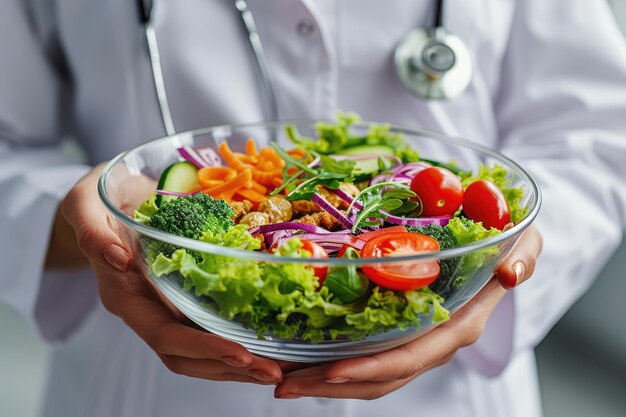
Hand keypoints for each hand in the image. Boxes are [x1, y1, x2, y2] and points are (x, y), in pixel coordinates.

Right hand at [56, 165, 282, 384]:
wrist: (113, 195)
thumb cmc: (100, 197)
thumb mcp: (85, 203)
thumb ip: (93, 232)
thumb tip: (118, 259)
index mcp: (124, 294)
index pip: (163, 335)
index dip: (202, 348)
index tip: (241, 354)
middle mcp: (146, 308)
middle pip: (186, 355)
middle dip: (228, 368)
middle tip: (272, 373)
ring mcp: (166, 304)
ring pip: (199, 350)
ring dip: (237, 364)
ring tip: (276, 369)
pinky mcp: (184, 294)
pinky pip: (210, 324)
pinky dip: (238, 338)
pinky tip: (267, 342)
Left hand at [274, 226, 541, 399]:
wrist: (501, 250)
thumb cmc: (507, 243)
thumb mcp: (522, 241)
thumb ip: (522, 255)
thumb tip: (510, 274)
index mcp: (458, 326)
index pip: (412, 355)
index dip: (373, 367)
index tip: (332, 370)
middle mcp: (434, 342)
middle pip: (380, 376)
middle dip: (331, 385)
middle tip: (283, 384)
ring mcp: (415, 342)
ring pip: (369, 375)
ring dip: (324, 381)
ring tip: (281, 379)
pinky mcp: (401, 333)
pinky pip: (366, 356)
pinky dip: (332, 363)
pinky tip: (301, 357)